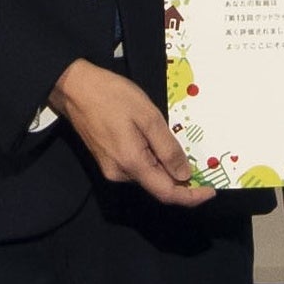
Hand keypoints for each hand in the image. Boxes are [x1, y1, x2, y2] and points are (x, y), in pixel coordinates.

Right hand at [48, 59, 211, 206]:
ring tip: (166, 136)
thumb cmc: (111, 96)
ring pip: (147, 176)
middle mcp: (120, 174)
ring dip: (164, 165)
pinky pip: (136, 167)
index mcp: (132, 164)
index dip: (191, 197)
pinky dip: (151, 160)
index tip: (210, 191)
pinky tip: (152, 139)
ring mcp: (111, 169)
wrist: (74, 87)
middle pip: (157, 185)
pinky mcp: (107, 161)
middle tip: (195, 157)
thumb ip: (168, 148)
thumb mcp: (148, 116)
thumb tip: (184, 175)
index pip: (167, 193)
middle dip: (179, 177)